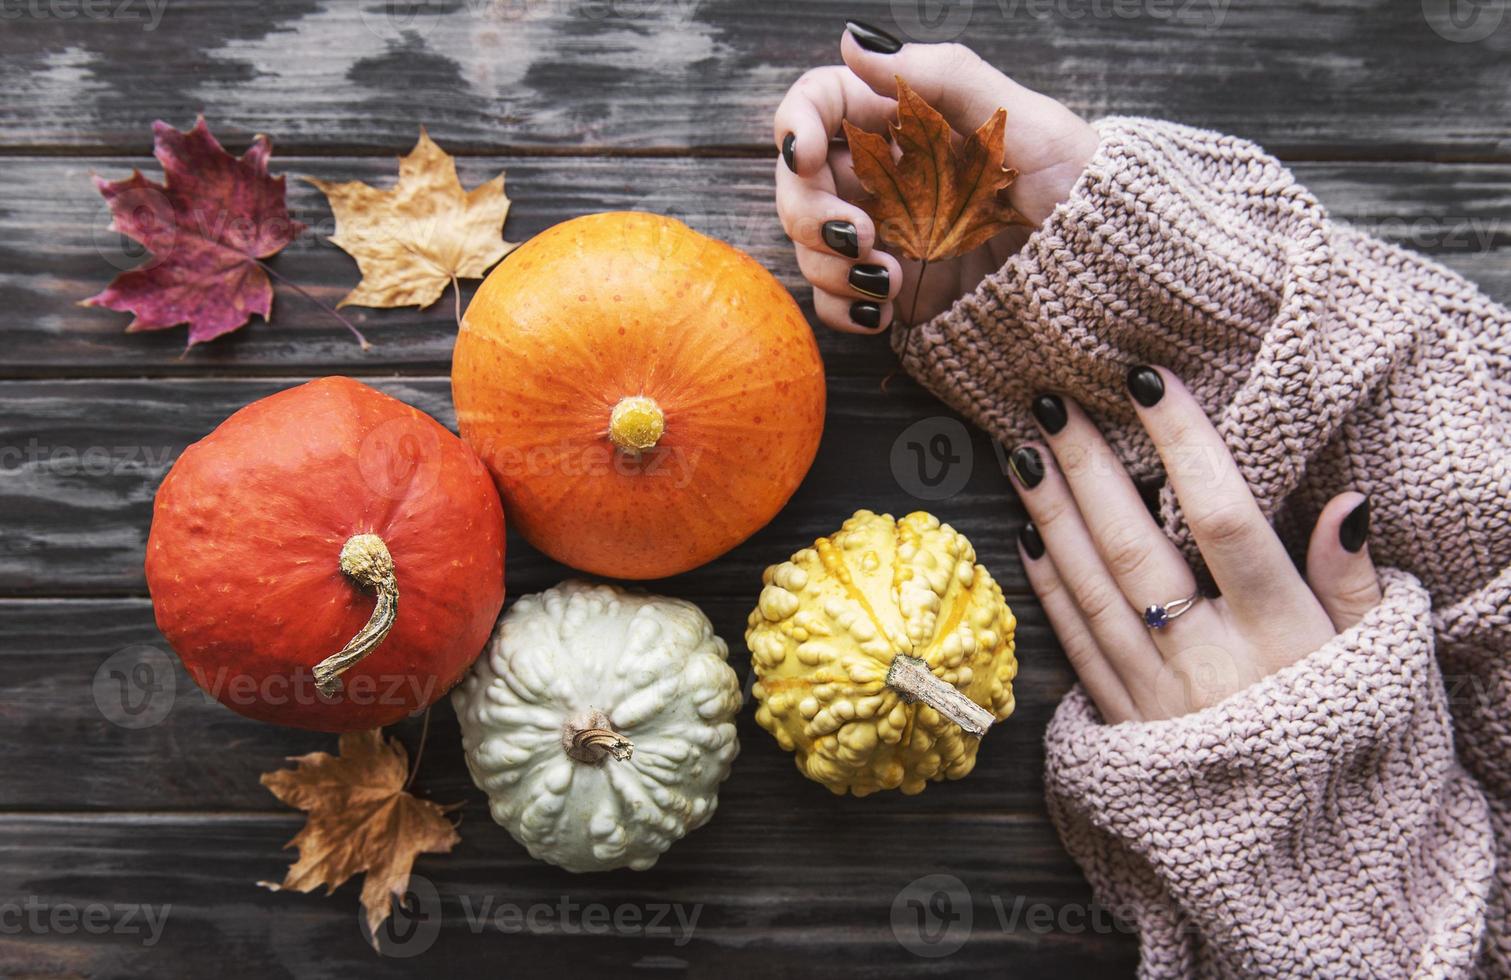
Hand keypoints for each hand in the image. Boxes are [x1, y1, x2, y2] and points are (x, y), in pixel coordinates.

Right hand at [773, 24, 1097, 334]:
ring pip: (811, 246)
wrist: (1107, 264)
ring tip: (890, 278)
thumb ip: (939, 74)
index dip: (798, 124)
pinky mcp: (895, 290)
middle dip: (809, 211)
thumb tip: (855, 41)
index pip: (821, 105)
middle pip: (800, 183)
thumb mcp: (1018, 116)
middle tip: (858, 235)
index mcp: (905, 123)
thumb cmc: (1075, 180)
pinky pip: (838, 301)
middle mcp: (884, 178)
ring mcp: (887, 237)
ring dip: (831, 266)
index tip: (811, 152)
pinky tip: (884, 308)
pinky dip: (845, 309)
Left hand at [1012, 367, 1382, 721]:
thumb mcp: (1378, 667)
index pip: (1225, 518)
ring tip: (1020, 450)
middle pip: (1136, 546)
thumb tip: (1350, 504)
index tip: (1144, 378)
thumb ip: (1355, 586)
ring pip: (1091, 589)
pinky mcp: (1122, 726)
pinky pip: (1075, 644)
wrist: (1311, 868)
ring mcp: (1155, 697)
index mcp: (1282, 637)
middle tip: (1048, 400)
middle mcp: (1208, 663)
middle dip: (1088, 466)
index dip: (1182, 442)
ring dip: (1050, 514)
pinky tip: (1025, 534)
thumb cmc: (1351, 747)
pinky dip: (1047, 586)